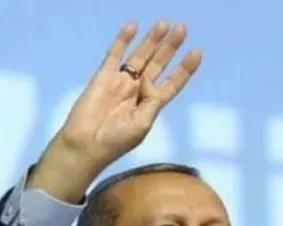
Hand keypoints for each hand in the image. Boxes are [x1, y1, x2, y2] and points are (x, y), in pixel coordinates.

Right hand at [30, 21, 201, 202]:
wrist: (86, 144)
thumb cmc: (116, 141)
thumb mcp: (143, 124)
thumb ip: (152, 99)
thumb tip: (148, 78)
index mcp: (149, 105)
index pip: (171, 83)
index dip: (184, 69)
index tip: (196, 53)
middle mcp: (137, 91)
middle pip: (157, 64)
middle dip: (170, 48)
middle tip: (182, 29)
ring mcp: (120, 82)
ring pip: (139, 56)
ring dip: (152, 40)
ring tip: (164, 24)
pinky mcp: (103, 77)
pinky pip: (115, 55)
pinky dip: (123, 41)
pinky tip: (132, 27)